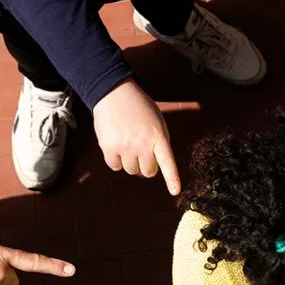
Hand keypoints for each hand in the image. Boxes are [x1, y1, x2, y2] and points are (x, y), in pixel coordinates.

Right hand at [92, 79, 180, 194]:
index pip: (167, 161)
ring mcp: (125, 146)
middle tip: (141, 151)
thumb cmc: (139, 108)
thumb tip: (161, 158)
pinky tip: (117, 146)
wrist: (114, 93)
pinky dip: (116, 161)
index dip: (172, 178)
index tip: (175, 191)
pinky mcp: (109, 148)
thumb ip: (161, 141)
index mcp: (158, 136)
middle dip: (146, 165)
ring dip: (131, 162)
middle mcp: (142, 143)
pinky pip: (115, 167)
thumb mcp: (158, 120)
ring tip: (128, 144)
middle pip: (148, 172)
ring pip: (131, 171)